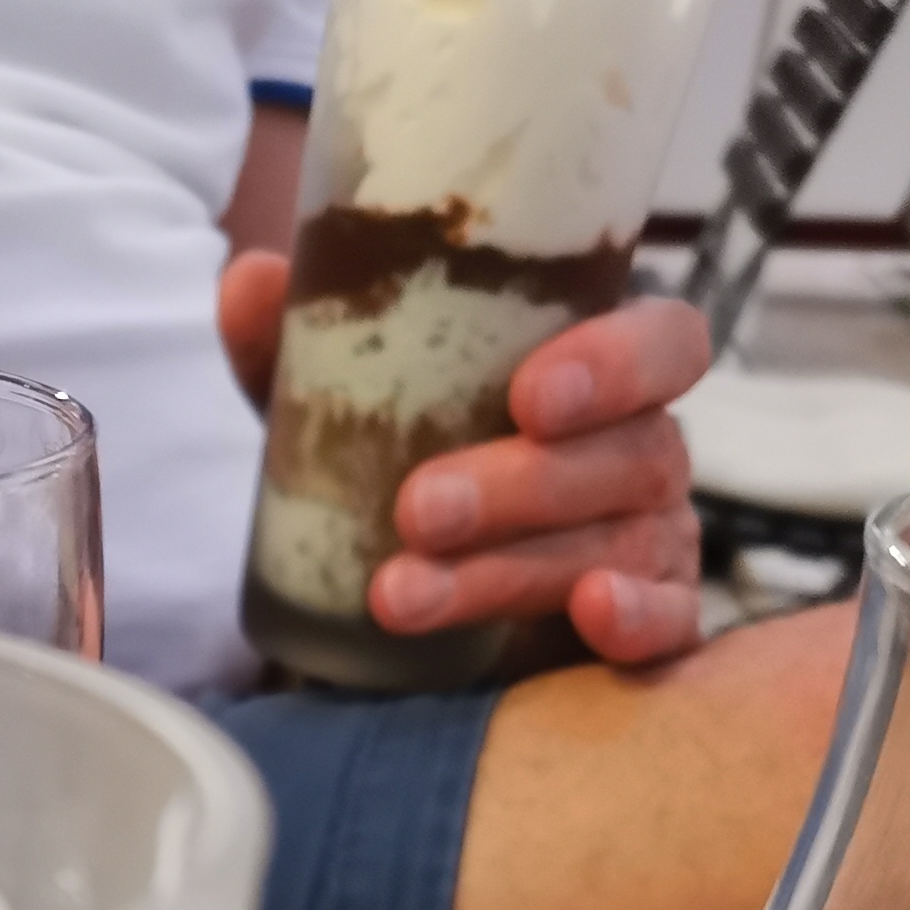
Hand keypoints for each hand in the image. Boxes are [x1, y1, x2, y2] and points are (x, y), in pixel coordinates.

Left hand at [218, 256, 711, 667]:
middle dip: (520, 484)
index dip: (615, 362)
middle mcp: (641, 454)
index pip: (662, 342)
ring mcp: (653, 546)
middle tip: (418, 509)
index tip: (527, 395)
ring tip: (397, 594)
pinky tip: (592, 615)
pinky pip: (665, 627)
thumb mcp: (347, 418)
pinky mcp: (646, 629)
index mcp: (600, 382)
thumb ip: (305, 353)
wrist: (402, 624)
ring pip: (613, 547)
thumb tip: (245, 279)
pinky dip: (634, 621)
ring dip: (504, 570)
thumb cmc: (405, 481)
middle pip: (628, 452)